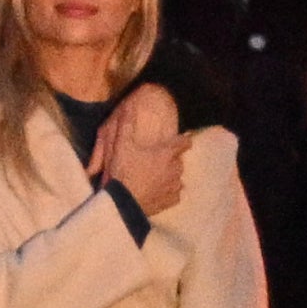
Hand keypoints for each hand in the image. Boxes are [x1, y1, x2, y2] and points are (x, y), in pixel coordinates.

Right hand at [100, 86, 191, 220]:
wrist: (124, 201)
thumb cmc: (124, 169)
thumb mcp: (121, 144)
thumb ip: (127, 125)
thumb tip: (130, 107)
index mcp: (166, 153)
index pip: (184, 142)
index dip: (183, 139)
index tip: (180, 138)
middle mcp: (176, 169)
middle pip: (179, 160)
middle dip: (170, 158)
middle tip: (155, 159)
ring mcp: (175, 186)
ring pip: (177, 177)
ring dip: (169, 174)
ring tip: (154, 176)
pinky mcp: (172, 200)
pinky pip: (174, 193)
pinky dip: (167, 190)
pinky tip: (156, 190)